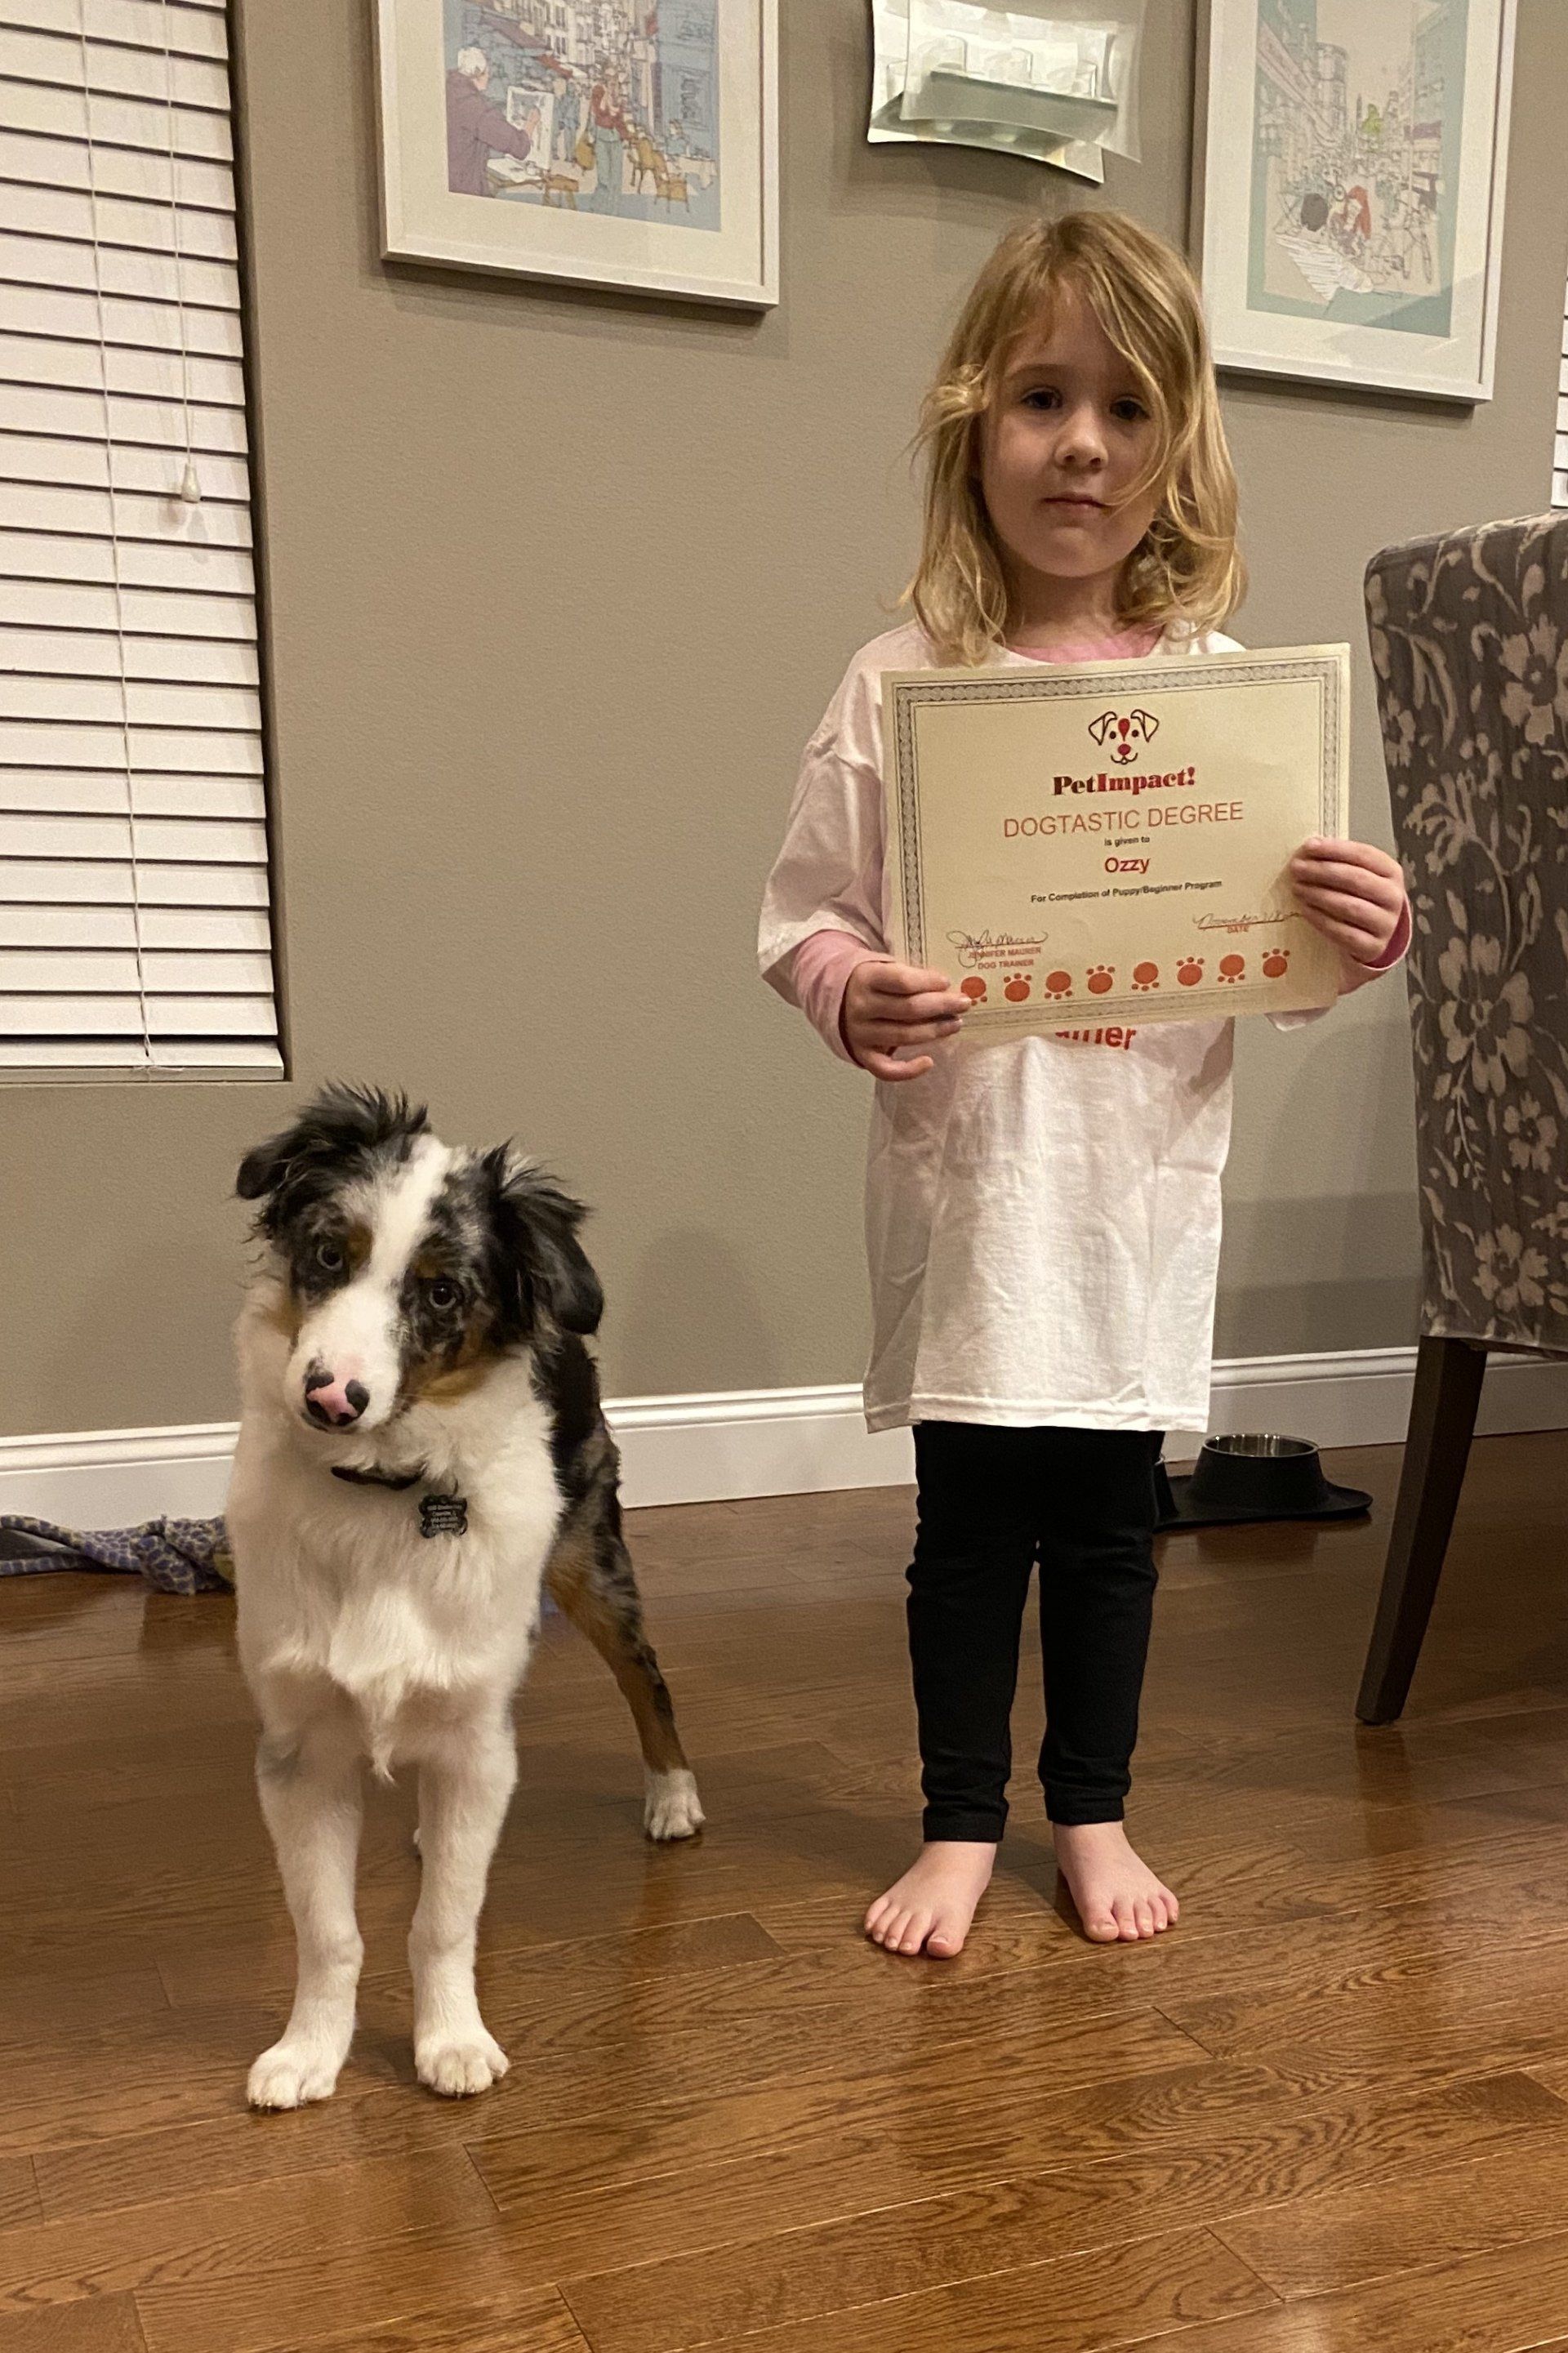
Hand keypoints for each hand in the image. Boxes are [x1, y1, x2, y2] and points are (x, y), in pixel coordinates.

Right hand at [842, 959, 968, 1081]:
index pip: (902, 981)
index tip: (947, 982)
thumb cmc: (871, 982)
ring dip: (934, 1032)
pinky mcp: (861, 1054)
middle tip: (964, 1004)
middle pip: (908, 1009)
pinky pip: (886, 1069)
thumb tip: (946, 989)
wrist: (836, 999)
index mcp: (866, 978)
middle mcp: (861, 1007)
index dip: (928, 982)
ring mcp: (860, 1033)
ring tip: (955, 1024)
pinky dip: (908, 1070)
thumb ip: (908, 976)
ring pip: (904, 1036)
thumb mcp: (883, 968)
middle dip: (941, 1006)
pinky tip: (929, 1061)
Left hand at [1288, 837, 1405, 985]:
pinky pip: (1344, 932)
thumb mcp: (1357, 878)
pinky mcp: (1373, 947)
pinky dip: (1321, 920)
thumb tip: (1308, 849)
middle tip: (1297, 868)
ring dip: (1320, 895)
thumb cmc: (1360, 899)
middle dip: (1323, 871)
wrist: (1373, 937)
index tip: (1309, 846)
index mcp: (1391, 872)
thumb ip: (1340, 863)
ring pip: (1350, 906)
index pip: (1364, 855)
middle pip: (1356, 879)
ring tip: (1297, 888)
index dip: (1335, 849)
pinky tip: (1305, 910)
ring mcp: (1386, 924)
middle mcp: (1393, 897)